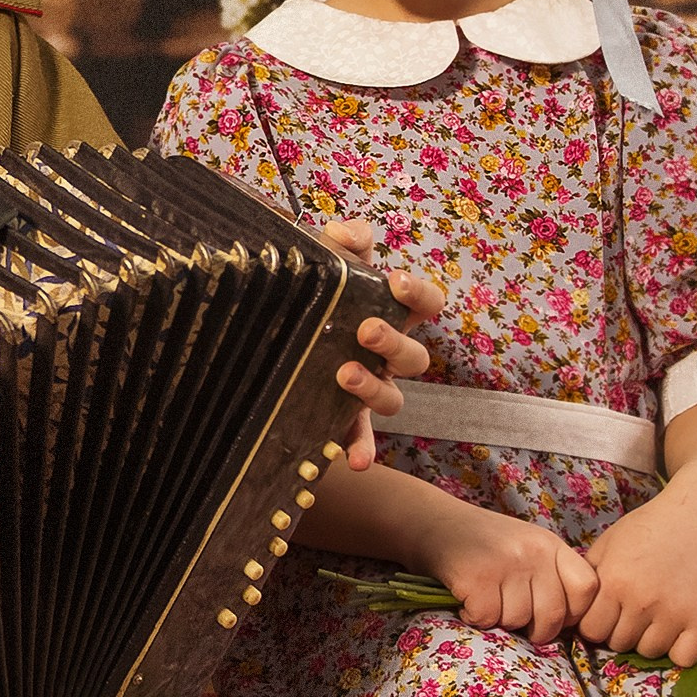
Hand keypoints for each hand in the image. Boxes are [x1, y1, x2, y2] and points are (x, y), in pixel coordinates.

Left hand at [316, 220, 440, 467]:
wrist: (270, 330)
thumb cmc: (315, 291)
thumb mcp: (326, 260)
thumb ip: (342, 242)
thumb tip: (346, 233)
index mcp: (390, 313)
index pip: (426, 303)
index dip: (419, 294)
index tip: (396, 282)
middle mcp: (387, 355)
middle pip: (414, 358)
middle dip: (394, 343)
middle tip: (365, 329)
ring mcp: (369, 388)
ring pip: (393, 400)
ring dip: (375, 390)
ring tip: (345, 375)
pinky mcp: (343, 417)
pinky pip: (359, 437)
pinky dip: (362, 450)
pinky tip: (354, 462)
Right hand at [422, 499, 600, 644]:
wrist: (432, 522)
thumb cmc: (482, 542)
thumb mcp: (527, 546)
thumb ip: (551, 574)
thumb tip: (569, 622)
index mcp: (551, 544)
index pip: (587, 589)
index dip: (573, 613)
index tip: (554, 616)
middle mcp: (533, 551)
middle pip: (554, 615)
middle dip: (535, 630)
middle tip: (514, 619)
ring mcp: (506, 563)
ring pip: (518, 620)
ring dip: (499, 620)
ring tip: (486, 600)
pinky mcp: (477, 577)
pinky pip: (487, 618)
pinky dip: (474, 617)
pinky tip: (467, 601)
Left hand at [578, 490, 696, 666]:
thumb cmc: (652, 526)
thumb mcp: (610, 542)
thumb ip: (588, 575)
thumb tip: (572, 607)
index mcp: (614, 581)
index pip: (591, 630)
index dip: (597, 624)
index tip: (609, 613)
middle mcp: (641, 601)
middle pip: (618, 643)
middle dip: (622, 631)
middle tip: (637, 611)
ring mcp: (675, 613)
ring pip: (649, 651)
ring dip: (651, 639)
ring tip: (660, 615)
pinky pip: (683, 658)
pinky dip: (680, 650)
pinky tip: (681, 630)